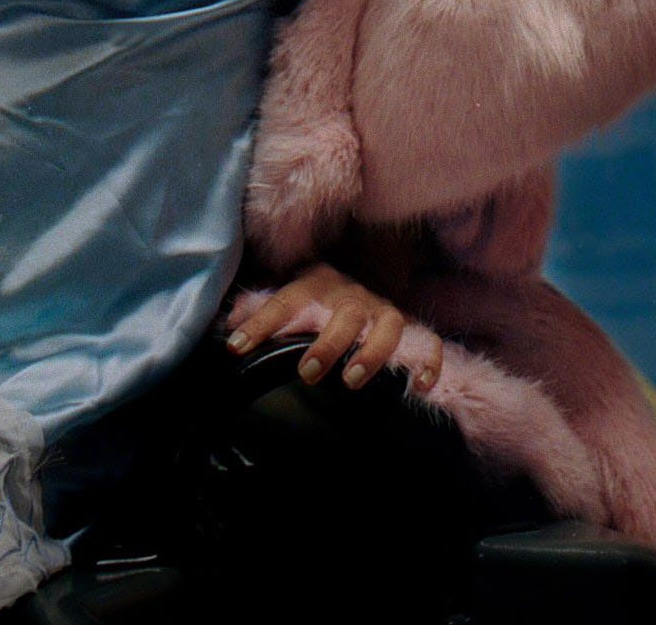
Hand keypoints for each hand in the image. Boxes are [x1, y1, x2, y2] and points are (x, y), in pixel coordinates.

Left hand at [226, 261, 441, 393]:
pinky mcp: (410, 326)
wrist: (360, 270)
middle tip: (308, 372)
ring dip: (372, 351)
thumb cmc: (314, 298)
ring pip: (388, 324)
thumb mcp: (286, 298)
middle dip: (328, 342)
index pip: (285, 300)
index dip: (260, 323)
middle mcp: (352, 294)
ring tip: (353, 380)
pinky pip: (427, 340)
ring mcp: (384, 309)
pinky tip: (420, 385)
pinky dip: (428, 360)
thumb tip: (228, 331)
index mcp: (315, 283)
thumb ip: (258, 314)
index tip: (237, 348)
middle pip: (345, 313)